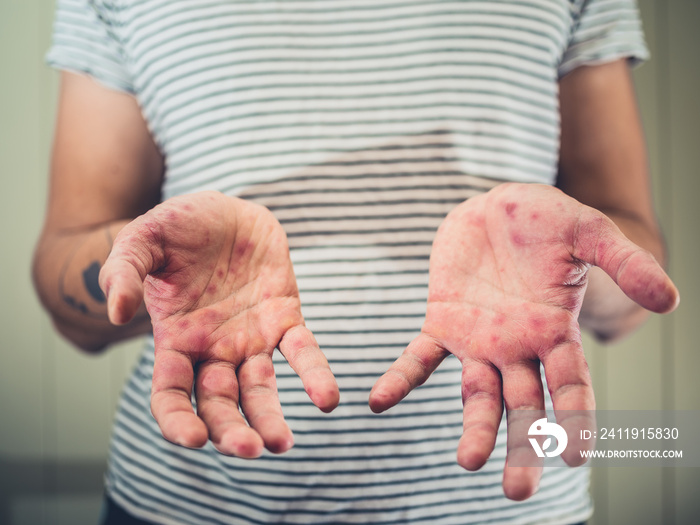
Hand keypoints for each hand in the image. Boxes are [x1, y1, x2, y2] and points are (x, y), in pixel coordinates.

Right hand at [99, 191, 338, 457]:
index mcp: (175, 340)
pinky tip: (327, 399)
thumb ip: (124, 272)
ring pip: (259, 389)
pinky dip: (314, 375)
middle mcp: (213, 349)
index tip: (192, 439)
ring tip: (281, 444)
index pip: (170, 394)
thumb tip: (117, 313)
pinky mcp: (284, 317)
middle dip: (230, 431)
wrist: (223, 209)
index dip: (177, 421)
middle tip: (249, 450)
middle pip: (218, 403)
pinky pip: (302, 351)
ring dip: (270, 418)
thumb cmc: (178, 227)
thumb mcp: (143, 240)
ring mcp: (250, 337)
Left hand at [369, 183, 678, 498]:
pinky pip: (419, 358)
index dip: (574, 418)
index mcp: (555, 332)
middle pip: (523, 406)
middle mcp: (518, 347)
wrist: (495, 204)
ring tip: (468, 462)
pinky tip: (379, 402)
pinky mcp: (442, 322)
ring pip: (476, 395)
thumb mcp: (588, 232)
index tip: (574, 454)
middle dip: (523, 446)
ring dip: (473, 429)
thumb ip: (625, 263)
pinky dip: (400, 380)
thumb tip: (671, 301)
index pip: (570, 385)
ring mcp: (478, 340)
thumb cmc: (546, 220)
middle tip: (517, 490)